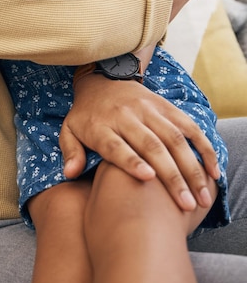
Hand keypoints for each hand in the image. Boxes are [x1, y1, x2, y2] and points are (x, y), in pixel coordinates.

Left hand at [59, 75, 218, 211]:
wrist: (101, 79)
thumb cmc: (86, 114)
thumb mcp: (69, 130)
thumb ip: (71, 152)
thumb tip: (69, 174)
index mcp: (101, 126)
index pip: (117, 145)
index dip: (131, 161)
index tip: (148, 178)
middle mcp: (126, 116)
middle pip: (151, 145)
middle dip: (170, 175)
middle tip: (185, 204)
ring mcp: (147, 109)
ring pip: (173, 138)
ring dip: (191, 167)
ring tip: (201, 196)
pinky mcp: (164, 106)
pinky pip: (187, 126)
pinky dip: (203, 147)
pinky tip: (212, 170)